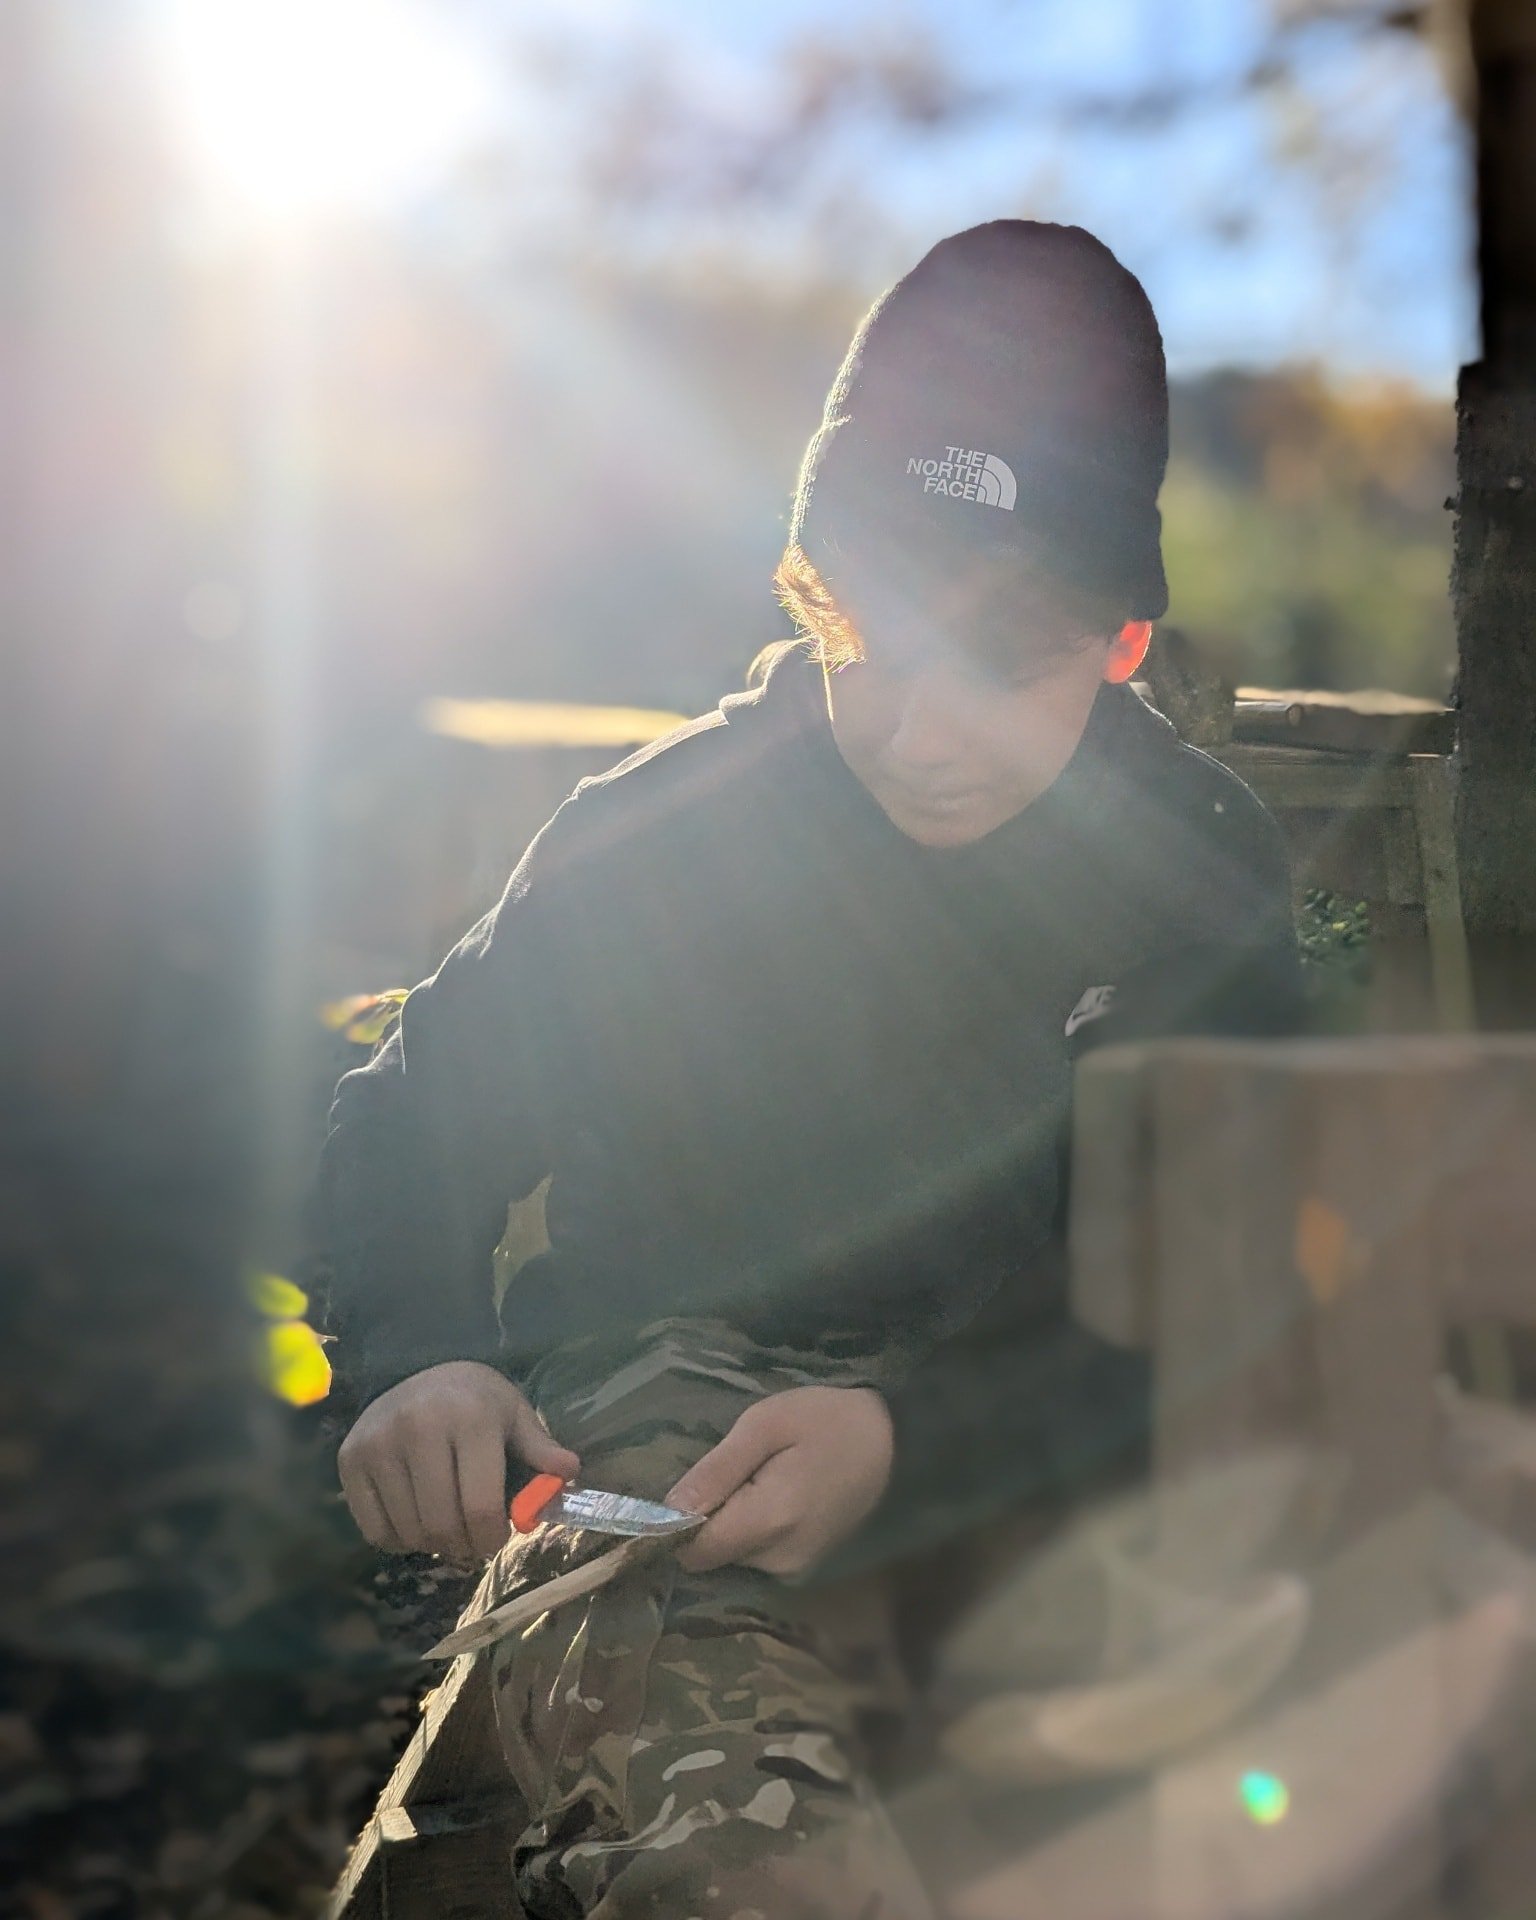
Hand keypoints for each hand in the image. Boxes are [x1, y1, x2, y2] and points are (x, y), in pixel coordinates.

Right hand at [337, 1360, 579, 1563]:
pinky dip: (399, 1539)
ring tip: (447, 1526)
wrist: (415, 1370)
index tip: (496, 1539)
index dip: (492, 1538)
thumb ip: (539, 1448)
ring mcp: (378, 1445)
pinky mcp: (350, 1461)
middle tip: (473, 1542)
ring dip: (433, 1544)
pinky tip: (415, 1517)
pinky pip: (375, 1531)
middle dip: (464, 1546)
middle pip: (441, 1525)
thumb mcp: (513, 1414)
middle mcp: (418, 1428)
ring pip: (409, 1532)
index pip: (480, 1507)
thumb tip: (569, 1472)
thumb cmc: (474, 1400)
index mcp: (469, 1418)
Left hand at [665, 1386, 893, 1578]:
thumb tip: (667, 1510)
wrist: (896, 1442)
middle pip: (712, 1554)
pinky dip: (754, 1527)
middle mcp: (780, 1561)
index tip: (688, 1488)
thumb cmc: (828, 1421)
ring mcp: (796, 1569)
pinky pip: (757, 1553)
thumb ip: (716, 1471)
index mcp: (769, 1522)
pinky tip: (775, 1492)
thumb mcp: (765, 1425)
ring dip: (733, 1521)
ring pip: (733, 1555)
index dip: (677, 1525)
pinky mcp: (805, 1566)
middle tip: (736, 1468)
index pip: (694, 1552)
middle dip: (710, 1516)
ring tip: (760, 1476)